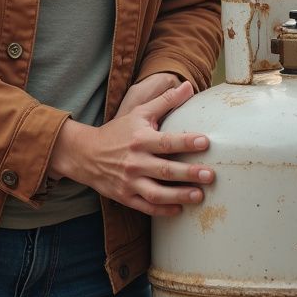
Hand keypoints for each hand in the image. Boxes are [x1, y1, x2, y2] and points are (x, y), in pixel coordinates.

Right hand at [48, 80, 213, 216]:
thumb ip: (165, 101)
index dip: (186, 142)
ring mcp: (129, 182)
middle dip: (188, 173)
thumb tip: (189, 86)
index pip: (166, 142)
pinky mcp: (125, 197)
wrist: (86, 153)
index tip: (205, 142)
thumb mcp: (139, 113)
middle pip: (164, 170)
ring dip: (179, 196)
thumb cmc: (118, 132)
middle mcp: (135, 162)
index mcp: (140, 139)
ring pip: (156, 193)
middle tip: (210, 175)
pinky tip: (180, 209)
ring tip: (199, 196)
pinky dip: (163, 210)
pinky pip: (146, 208)